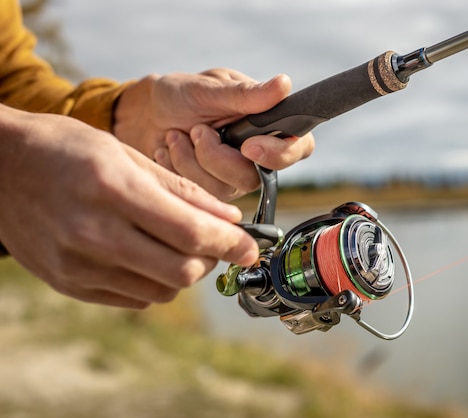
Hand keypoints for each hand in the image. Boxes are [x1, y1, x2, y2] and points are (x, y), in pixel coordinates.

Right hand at [0, 105, 258, 308]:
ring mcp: (78, 265)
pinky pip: (134, 298)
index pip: (191, 233)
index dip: (231, 244)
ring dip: (184, 271)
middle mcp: (94, 234)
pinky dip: (155, 281)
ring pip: (162, 290)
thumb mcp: (125, 152)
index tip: (252, 246)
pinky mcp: (68, 284)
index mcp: (113, 190)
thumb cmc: (62, 148)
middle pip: (182, 270)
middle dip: (212, 260)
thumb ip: (181, 191)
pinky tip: (148, 255)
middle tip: (216, 242)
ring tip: (178, 244)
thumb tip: (228, 219)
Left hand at [113, 69, 314, 200]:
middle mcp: (259, 156)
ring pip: (225, 187)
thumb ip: (246, 94)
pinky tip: (170, 150)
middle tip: (197, 130)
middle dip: (217, 156)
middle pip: (255, 176)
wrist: (147, 116)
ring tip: (178, 135)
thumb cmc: (183, 96)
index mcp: (270, 125)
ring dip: (192, 159)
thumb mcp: (211, 89)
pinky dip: (179, 168)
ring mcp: (235, 177)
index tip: (249, 145)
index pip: (299, 147)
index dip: (281, 153)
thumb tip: (284, 85)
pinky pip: (201, 194)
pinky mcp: (212, 192)